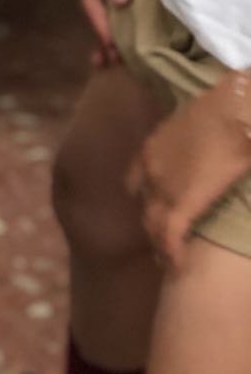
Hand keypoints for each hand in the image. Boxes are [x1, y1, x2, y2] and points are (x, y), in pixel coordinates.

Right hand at [80, 0, 153, 66]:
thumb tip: (116, 4)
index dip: (99, 23)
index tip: (110, 44)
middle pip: (99, 8)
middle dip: (102, 36)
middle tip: (109, 62)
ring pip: (113, 8)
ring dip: (113, 33)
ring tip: (114, 59)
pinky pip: (129, 2)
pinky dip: (128, 22)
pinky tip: (131, 35)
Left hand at [127, 76, 250, 270]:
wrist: (236, 106)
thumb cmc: (228, 108)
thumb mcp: (201, 124)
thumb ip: (196, 144)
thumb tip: (207, 155)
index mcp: (152, 150)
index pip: (136, 183)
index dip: (147, 200)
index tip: (157, 212)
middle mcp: (150, 171)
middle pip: (145, 208)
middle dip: (153, 228)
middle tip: (163, 246)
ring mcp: (164, 187)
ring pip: (154, 225)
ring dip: (161, 245)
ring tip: (170, 263)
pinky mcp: (184, 201)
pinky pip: (171, 234)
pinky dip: (173, 252)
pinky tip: (178, 267)